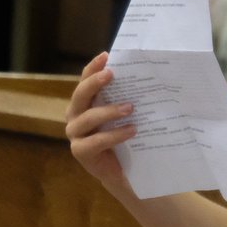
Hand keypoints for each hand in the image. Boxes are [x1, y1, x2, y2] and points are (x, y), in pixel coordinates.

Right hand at [64, 52, 136, 190]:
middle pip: (80, 95)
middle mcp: (76, 115)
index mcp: (86, 102)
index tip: (107, 55)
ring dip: (109, 110)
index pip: (85, 80)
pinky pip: (96, 141)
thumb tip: (150, 75)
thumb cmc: (126, 137)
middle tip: (111, 74)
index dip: (93, 67)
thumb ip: (129, 97)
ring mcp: (76, 134)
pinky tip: (132, 130)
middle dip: (94, 83)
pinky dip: (114, 134)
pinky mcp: (81, 152)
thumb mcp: (127, 115)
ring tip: (130, 107)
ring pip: (88, 117)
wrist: (124, 170)